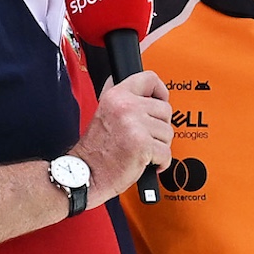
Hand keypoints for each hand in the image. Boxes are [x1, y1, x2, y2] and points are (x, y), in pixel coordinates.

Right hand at [75, 71, 172, 203]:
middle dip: (159, 127)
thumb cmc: (95, 150)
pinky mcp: (143, 145)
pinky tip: (146, 162)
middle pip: (165, 109)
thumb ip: (120, 97)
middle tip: (144, 137)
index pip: (150, 79)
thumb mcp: (103, 112)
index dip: (160, 91)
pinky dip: (160, 162)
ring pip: (168, 132)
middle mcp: (126, 107)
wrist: (85, 174)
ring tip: (141, 150)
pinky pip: (166, 152)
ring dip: (159, 145)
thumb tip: (138, 86)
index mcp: (117, 96)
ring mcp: (135, 125)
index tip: (160, 100)